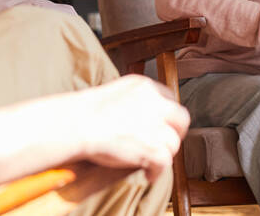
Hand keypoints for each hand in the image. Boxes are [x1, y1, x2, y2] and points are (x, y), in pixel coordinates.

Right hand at [71, 76, 189, 180]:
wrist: (79, 124)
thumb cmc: (87, 113)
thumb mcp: (114, 95)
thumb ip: (133, 102)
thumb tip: (140, 118)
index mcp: (144, 87)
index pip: (169, 99)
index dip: (166, 116)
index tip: (160, 126)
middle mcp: (155, 103)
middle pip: (180, 119)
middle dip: (174, 133)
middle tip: (163, 144)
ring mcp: (156, 125)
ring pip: (173, 143)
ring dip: (163, 154)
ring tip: (149, 162)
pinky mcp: (154, 148)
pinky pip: (165, 163)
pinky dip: (157, 171)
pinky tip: (148, 174)